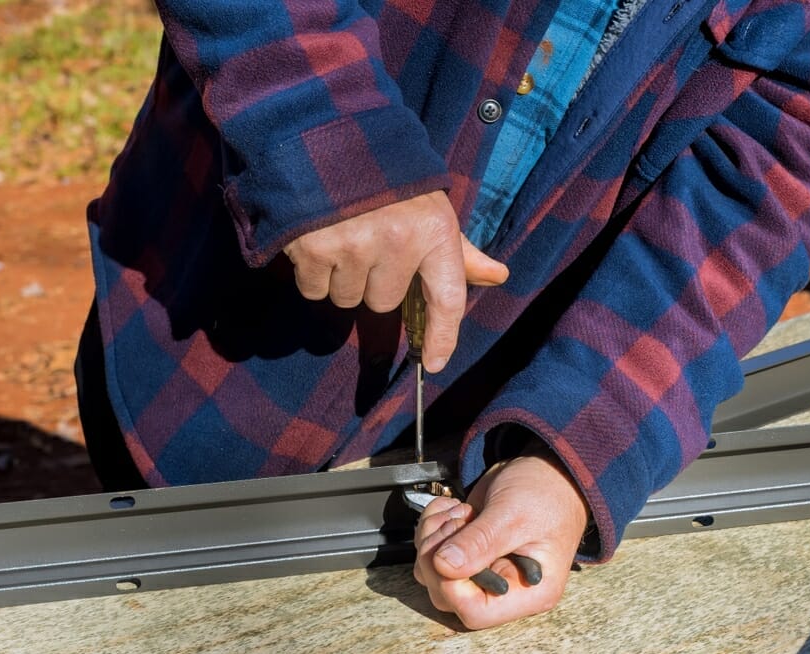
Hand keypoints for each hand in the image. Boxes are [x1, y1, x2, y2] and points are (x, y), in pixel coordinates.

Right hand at [283, 192, 507, 371]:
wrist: (324, 134)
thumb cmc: (387, 178)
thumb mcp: (431, 207)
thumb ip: (459, 250)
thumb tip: (497, 276)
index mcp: (434, 231)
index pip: (448, 299)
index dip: (443, 337)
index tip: (433, 363)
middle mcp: (397, 242)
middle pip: (384, 302)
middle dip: (374, 280)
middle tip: (366, 242)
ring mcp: (353, 247)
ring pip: (348, 299)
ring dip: (342, 277)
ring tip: (339, 235)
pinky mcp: (312, 250)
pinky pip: (315, 289)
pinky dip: (313, 272)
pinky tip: (316, 237)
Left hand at [412, 450, 588, 628]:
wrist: (548, 469)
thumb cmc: (546, 493)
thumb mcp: (514, 515)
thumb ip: (481, 542)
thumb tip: (444, 565)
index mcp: (529, 591)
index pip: (476, 611)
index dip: (451, 585)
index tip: (450, 551)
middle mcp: (503, 586)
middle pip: (447, 595)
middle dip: (438, 556)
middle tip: (457, 521)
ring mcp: (482, 569)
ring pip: (433, 572)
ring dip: (433, 538)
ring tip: (458, 512)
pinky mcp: (468, 550)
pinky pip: (432, 550)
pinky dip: (433, 524)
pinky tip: (453, 507)